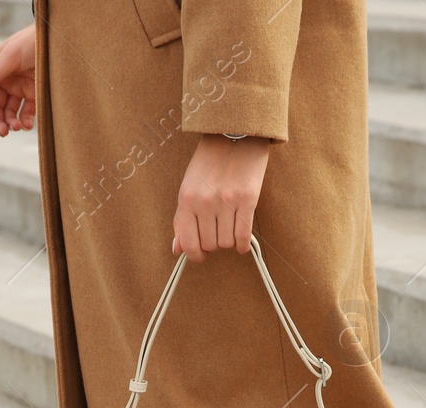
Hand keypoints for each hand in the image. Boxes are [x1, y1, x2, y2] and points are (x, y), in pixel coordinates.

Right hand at [0, 25, 35, 136]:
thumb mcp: (9, 56)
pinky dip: (26, 120)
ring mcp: (20, 88)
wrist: (60, 38)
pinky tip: (27, 124)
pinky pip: (27, 112)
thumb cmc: (32, 41)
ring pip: (10, 113)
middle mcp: (5, 80)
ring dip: (11, 123)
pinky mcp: (36, 94)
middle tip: (3, 132)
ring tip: (18, 127)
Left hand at [172, 134, 270, 262]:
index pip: (188, 243)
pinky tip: (241, 241)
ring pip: (227, 243)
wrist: (234, 134)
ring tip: (229, 228)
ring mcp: (227, 201)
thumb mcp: (188, 187)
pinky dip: (242, 244)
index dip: (195, 255)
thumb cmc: (210, 162)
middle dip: (213, 244)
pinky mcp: (247, 199)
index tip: (200, 254)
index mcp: (186, 199)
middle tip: (217, 232)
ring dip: (228, 241)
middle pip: (210, 245)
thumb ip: (182, 220)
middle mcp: (205, 202)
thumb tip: (178, 250)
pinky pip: (243, 236)